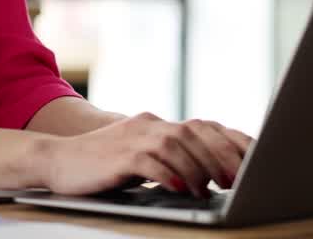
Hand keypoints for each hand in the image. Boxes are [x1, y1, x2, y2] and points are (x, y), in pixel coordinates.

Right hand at [37, 112, 253, 196]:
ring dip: (197, 168)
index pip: (204, 125)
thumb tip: (212, 172)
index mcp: (158, 123)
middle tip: (237, 179)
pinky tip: (181, 188)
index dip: (231, 140)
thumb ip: (172, 158)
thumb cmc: (103, 165)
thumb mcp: (142, 157)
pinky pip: (148, 161)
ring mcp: (132, 137)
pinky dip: (168, 174)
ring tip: (209, 190)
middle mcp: (149, 124)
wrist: (58, 161)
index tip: (254, 159)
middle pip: (194, 132)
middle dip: (220, 156)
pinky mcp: (118, 154)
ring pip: (175, 144)